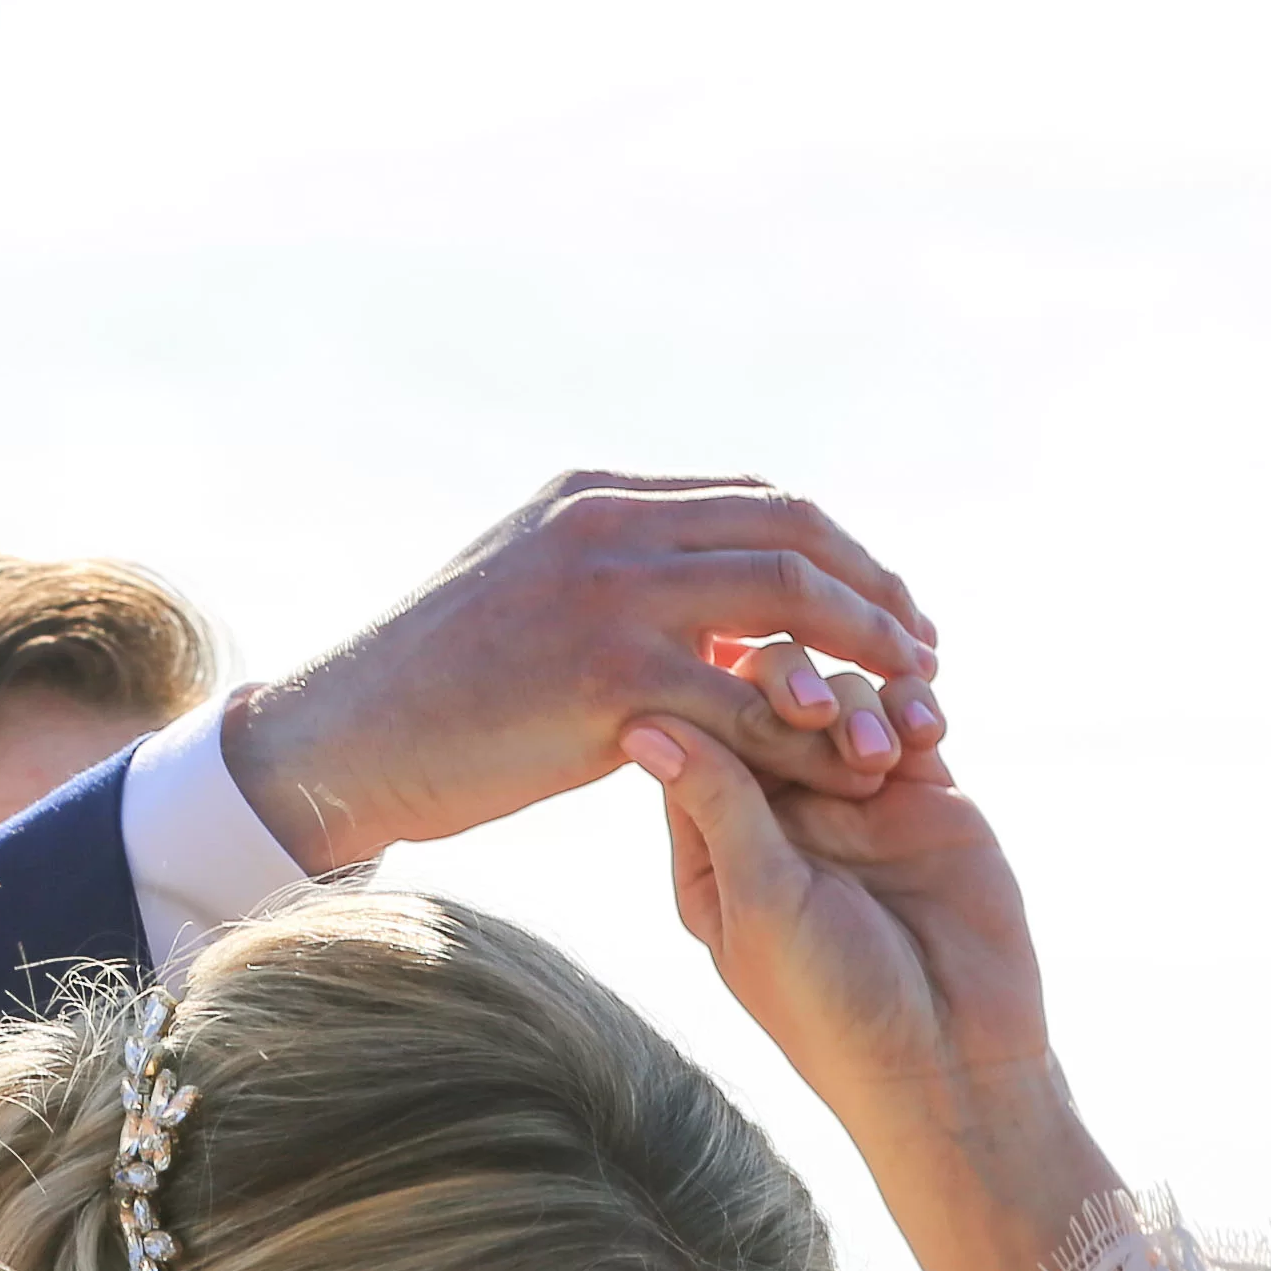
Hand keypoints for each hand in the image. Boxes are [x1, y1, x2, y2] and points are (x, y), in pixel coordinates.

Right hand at [222, 472, 947, 870]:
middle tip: (927, 658)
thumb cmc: (429, 696)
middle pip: (792, 532)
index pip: (755, 498)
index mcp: (595, 496)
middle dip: (877, 595)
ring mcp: (609, 596)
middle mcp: (609, 525)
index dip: (838, 550)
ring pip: (787, 605)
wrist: (343, 744)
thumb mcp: (524, 603)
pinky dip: (811, 740)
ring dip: (866, 660)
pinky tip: (849, 774)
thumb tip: (696, 617)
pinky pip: (745, 706)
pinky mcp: (606, 681)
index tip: (886, 607)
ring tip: (911, 715)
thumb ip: (615, 588)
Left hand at [626, 712, 1122, 1270]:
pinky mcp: (925, 796)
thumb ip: (715, 802)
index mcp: (715, 852)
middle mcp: (779, 820)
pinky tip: (927, 730)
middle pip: (763, 703)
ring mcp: (853, 802)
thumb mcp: (761, 902)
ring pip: (838, 695)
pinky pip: (908, 716)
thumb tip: (640, 722)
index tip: (733, 689)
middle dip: (786, 687)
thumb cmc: (833, 1002)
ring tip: (880, 757)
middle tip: (813, 708)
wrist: (951, 1054)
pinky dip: (913, 705)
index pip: (694, 741)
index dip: (711, 699)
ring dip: (857, 701)